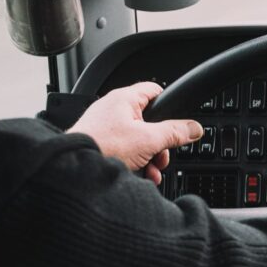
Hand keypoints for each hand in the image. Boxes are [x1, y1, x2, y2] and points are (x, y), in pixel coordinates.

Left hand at [74, 81, 201, 183]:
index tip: (178, 122)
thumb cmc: (101, 147)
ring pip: (138, 140)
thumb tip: (194, 128)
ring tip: (151, 171)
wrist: (72, 170)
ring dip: (149, 157)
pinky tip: (140, 175)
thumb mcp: (148, 140)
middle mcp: (113, 110)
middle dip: (160, 143)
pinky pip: (124, 151)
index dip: (169, 105)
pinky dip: (135, 163)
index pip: (154, 91)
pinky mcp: (99, 144)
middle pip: (149, 122)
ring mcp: (105, 128)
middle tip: (161, 156)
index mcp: (124, 99)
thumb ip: (174, 132)